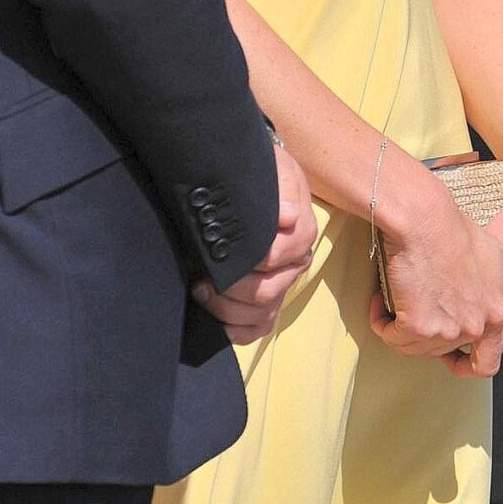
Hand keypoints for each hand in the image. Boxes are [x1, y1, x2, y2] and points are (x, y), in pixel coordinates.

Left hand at [191, 139, 318, 345]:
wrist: (262, 177)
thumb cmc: (265, 175)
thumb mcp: (276, 171)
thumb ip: (280, 192)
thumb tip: (288, 216)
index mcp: (301, 233)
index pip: (272, 258)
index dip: (243, 261)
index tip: (215, 253)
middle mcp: (296, 263)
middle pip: (266, 292)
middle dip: (230, 290)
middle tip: (201, 278)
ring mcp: (283, 284)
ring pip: (261, 314)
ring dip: (227, 310)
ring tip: (201, 291)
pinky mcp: (269, 300)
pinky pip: (259, 328)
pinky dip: (239, 331)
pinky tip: (218, 322)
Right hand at [365, 158, 502, 377]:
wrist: (425, 218)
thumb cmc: (454, 228)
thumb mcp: (496, 256)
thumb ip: (499, 288)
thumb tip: (495, 305)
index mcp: (497, 313)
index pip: (486, 363)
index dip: (464, 363)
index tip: (446, 355)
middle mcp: (477, 326)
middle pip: (443, 353)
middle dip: (423, 337)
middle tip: (409, 316)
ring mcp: (450, 330)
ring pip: (415, 348)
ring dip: (400, 329)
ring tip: (392, 301)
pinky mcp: (420, 328)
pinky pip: (391, 337)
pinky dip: (381, 322)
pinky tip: (379, 300)